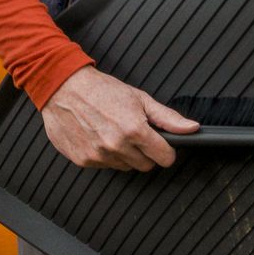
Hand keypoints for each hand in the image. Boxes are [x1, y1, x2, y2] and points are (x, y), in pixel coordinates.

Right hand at [40, 66, 197, 172]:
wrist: (62, 87)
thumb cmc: (100, 90)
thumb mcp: (139, 98)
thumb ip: (167, 118)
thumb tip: (191, 128)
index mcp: (134, 130)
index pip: (165, 158)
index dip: (164, 150)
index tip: (158, 143)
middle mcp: (116, 145)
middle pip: (145, 165)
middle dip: (144, 152)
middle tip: (131, 133)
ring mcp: (98, 155)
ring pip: (125, 166)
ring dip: (123, 154)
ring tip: (111, 132)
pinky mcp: (83, 160)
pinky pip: (104, 166)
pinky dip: (104, 155)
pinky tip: (97, 137)